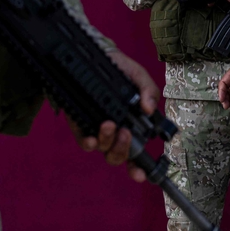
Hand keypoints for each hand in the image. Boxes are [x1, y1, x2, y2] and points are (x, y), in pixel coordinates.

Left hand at [72, 48, 159, 182]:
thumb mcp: (139, 77)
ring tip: (109, 124)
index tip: (141, 175)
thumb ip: (148, 91)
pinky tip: (91, 137)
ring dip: (107, 140)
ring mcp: (97, 130)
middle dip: (123, 149)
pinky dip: (88, 142)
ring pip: (102, 148)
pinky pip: (84, 141)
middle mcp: (115, 133)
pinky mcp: (80, 124)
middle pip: (118, 156)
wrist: (96, 55)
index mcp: (133, 126)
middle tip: (125, 132)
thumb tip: (148, 108)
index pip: (137, 154)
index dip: (139, 169)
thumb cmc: (121, 70)